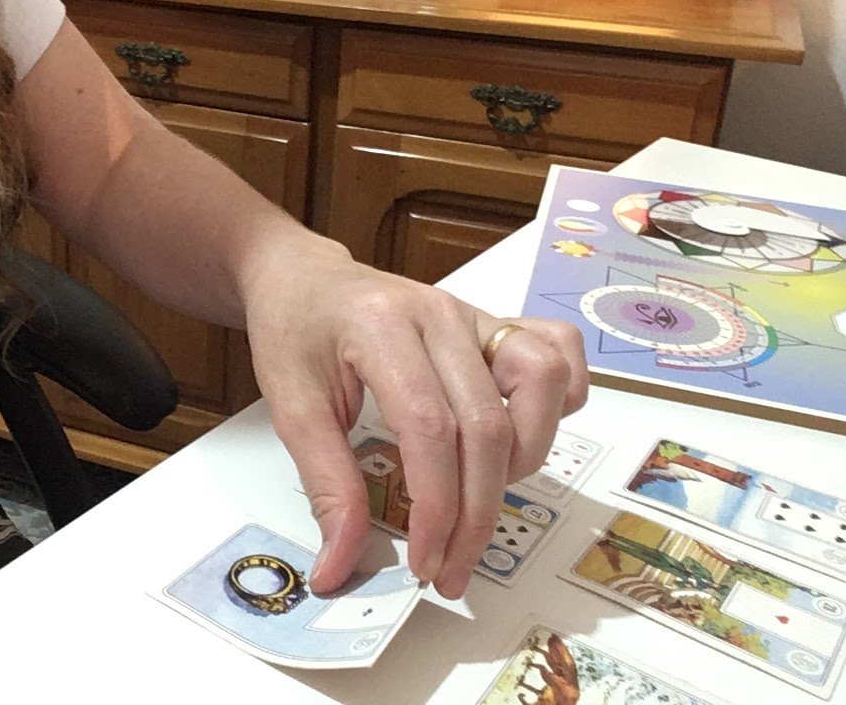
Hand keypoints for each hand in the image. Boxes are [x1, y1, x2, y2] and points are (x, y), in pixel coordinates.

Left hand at [243, 239, 588, 599]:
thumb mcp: (289, 406)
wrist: (303, 279)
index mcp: (380, 327)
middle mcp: (439, 314)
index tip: (425, 561)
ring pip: (540, 383)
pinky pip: (556, 353)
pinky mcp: (493, 323)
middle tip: (450, 567)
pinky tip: (516, 437)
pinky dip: (555, 401)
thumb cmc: (294, 333)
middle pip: (487, 424)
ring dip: (524, 456)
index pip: (430, 428)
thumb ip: (325, 485)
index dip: (437, 507)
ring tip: (480, 495)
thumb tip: (341, 566)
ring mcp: (474, 314)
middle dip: (476, 513)